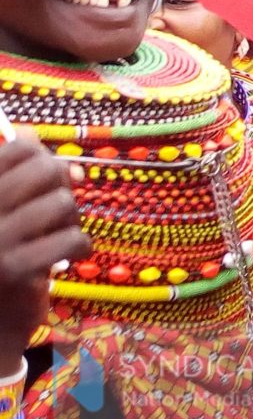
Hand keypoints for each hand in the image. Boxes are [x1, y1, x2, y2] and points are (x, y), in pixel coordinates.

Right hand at [0, 131, 86, 359]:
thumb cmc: (2, 252)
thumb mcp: (6, 208)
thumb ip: (25, 177)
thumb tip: (58, 155)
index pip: (19, 148)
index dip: (44, 158)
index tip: (44, 180)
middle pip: (46, 170)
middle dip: (63, 187)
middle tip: (56, 211)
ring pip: (62, 202)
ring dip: (71, 218)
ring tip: (58, 234)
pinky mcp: (15, 269)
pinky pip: (72, 238)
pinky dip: (79, 245)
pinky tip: (66, 255)